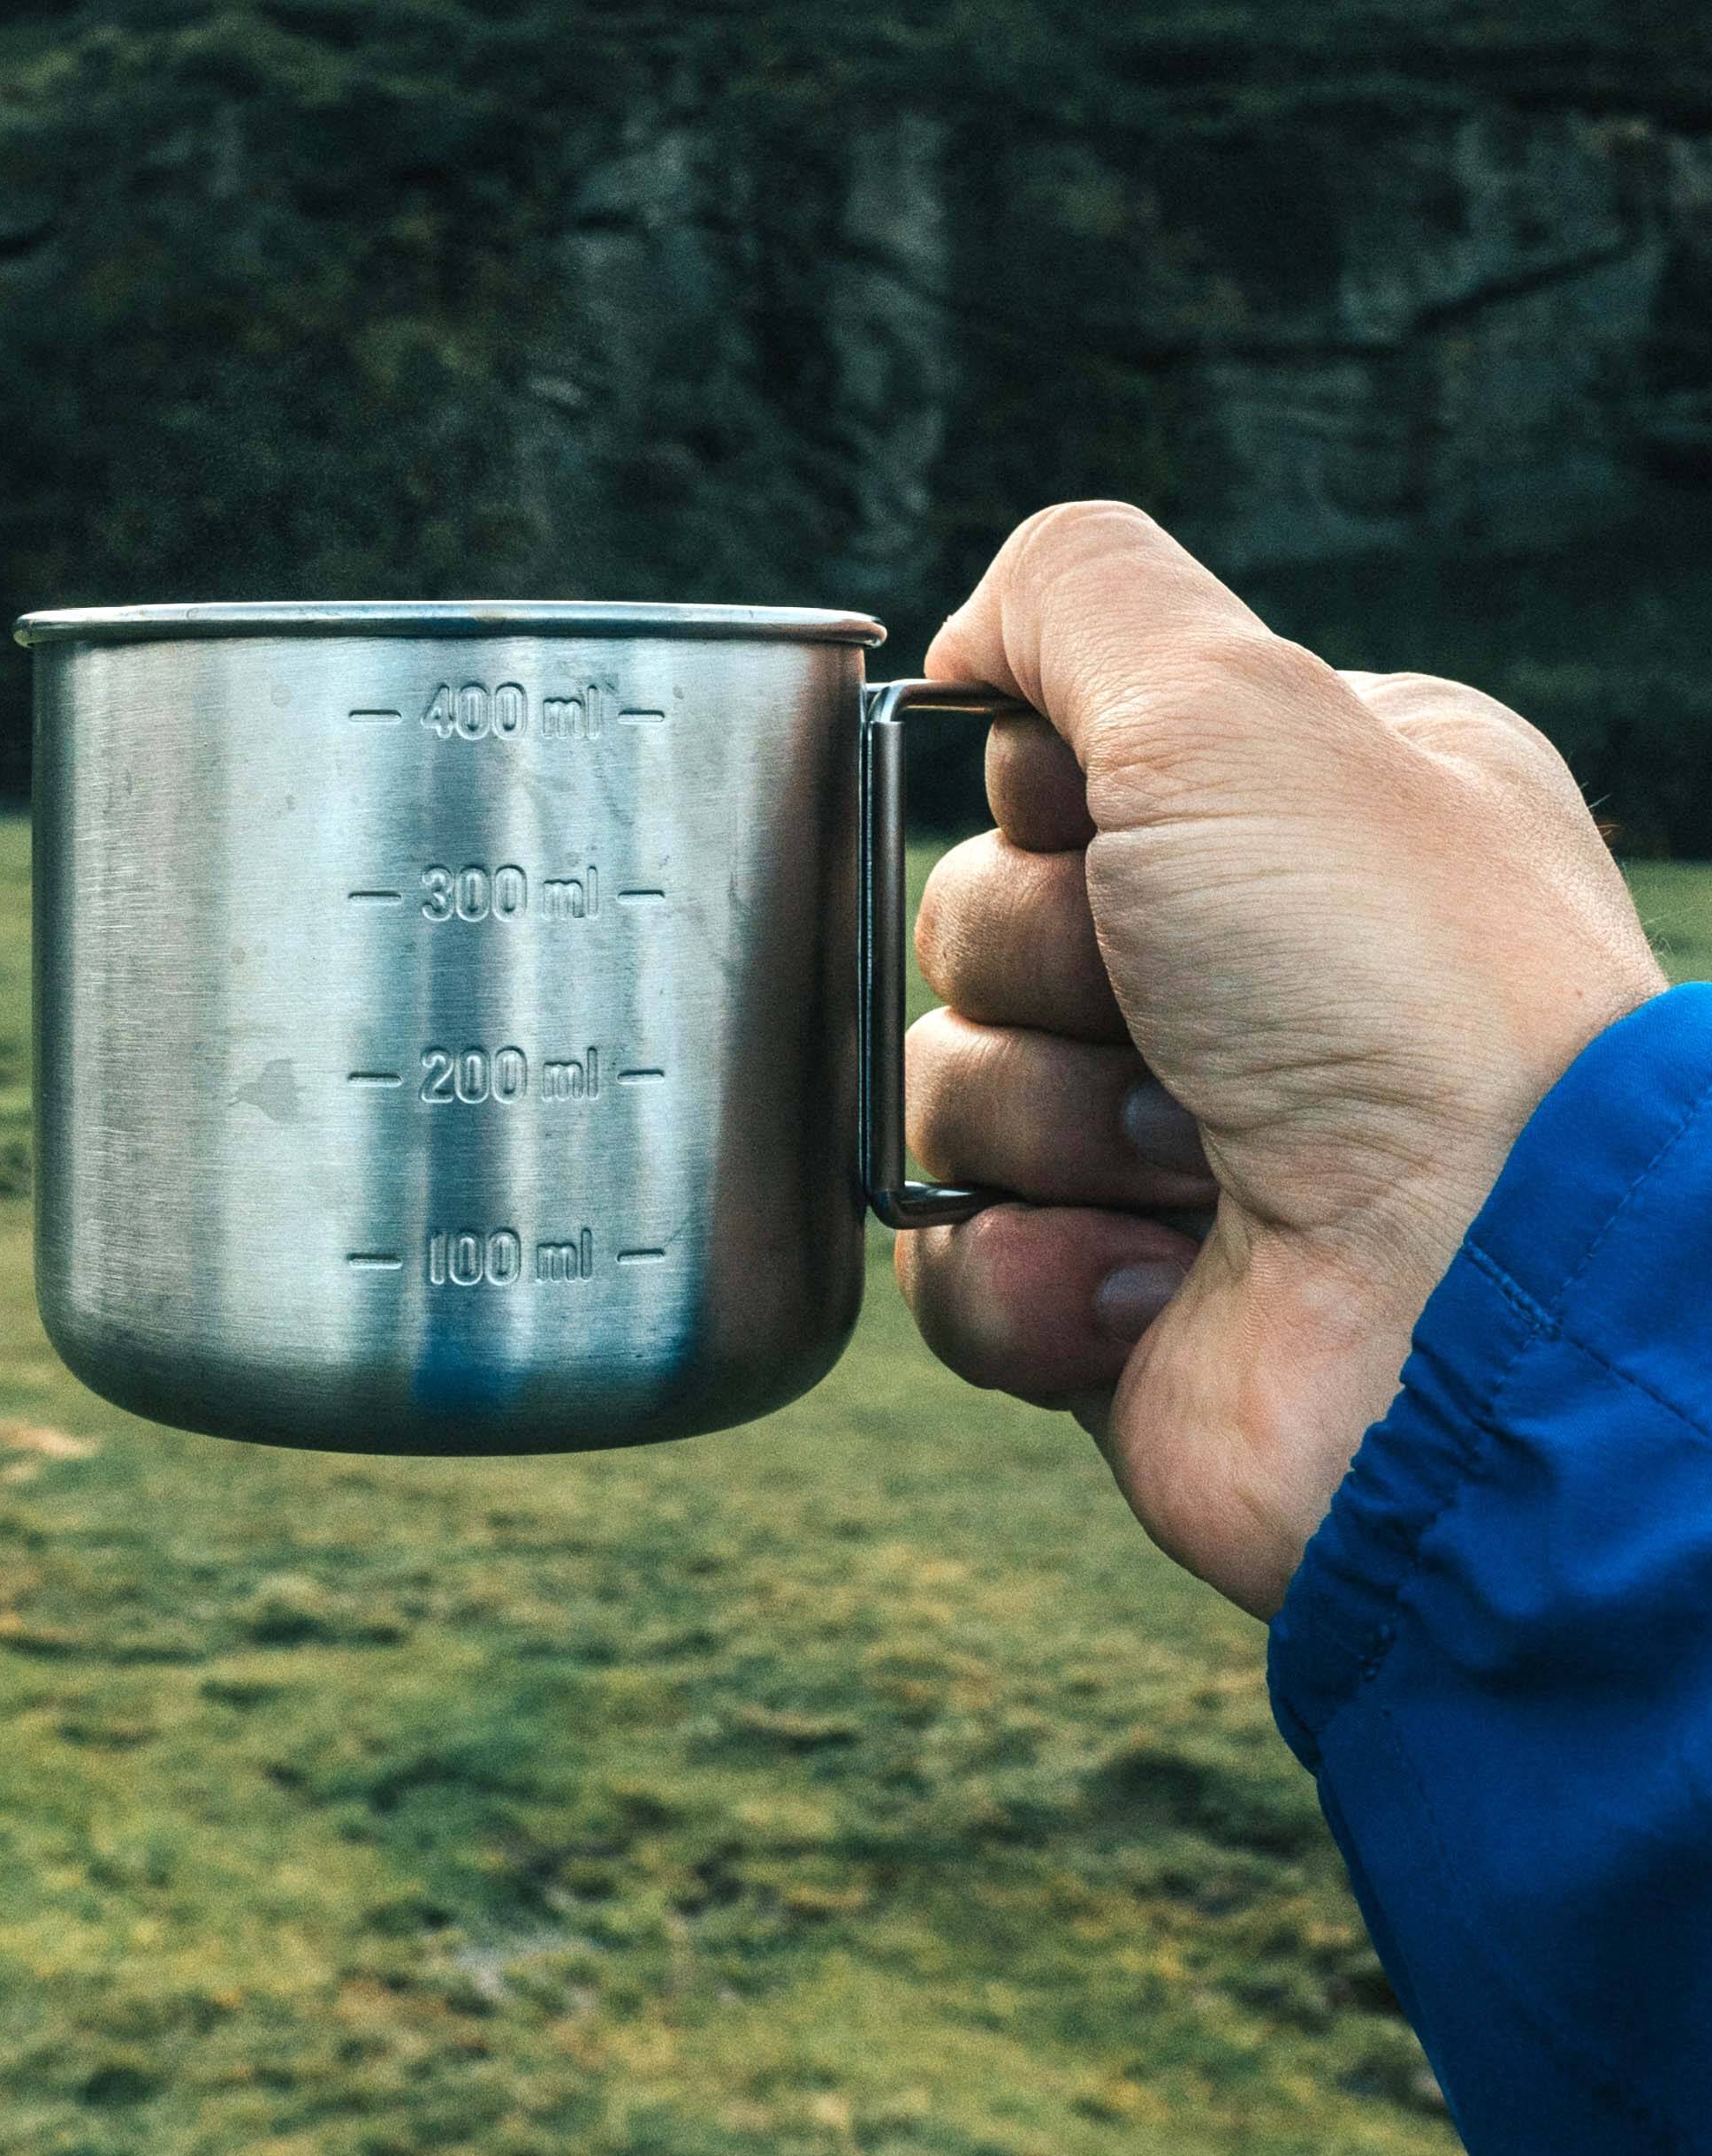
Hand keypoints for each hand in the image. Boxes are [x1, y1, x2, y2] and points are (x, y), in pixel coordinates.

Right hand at [898, 503, 1665, 1616]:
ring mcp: (1161, 1143)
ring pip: (944, 1090)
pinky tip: (1149, 1282)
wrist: (1468, 1300)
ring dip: (1047, 1127)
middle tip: (1172, 1021)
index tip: (1110, 830)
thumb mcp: (1238, 705)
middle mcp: (1225, 973)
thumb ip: (1083, 598)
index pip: (1040, 775)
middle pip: (971, 927)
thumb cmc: (1392, 986)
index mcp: (1277, 822)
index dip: (1041, 805)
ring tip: (1191, 1170)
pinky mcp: (1106, 1292)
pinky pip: (951, 1254)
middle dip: (1046, 974)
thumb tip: (971, 642)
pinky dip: (1029, 1268)